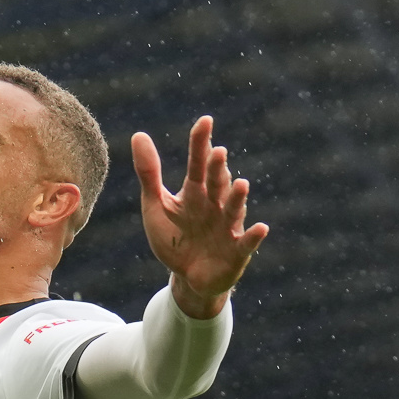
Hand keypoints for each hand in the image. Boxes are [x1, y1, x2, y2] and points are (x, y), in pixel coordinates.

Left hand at [132, 116, 269, 319]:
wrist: (188, 278)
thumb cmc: (174, 238)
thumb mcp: (157, 206)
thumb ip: (149, 174)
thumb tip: (138, 134)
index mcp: (195, 192)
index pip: (198, 163)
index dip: (201, 143)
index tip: (205, 121)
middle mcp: (215, 205)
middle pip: (216, 184)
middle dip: (218, 170)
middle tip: (218, 152)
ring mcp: (227, 227)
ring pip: (233, 209)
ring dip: (237, 198)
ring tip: (241, 184)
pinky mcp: (236, 252)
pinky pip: (246, 243)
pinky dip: (253, 237)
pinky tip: (261, 228)